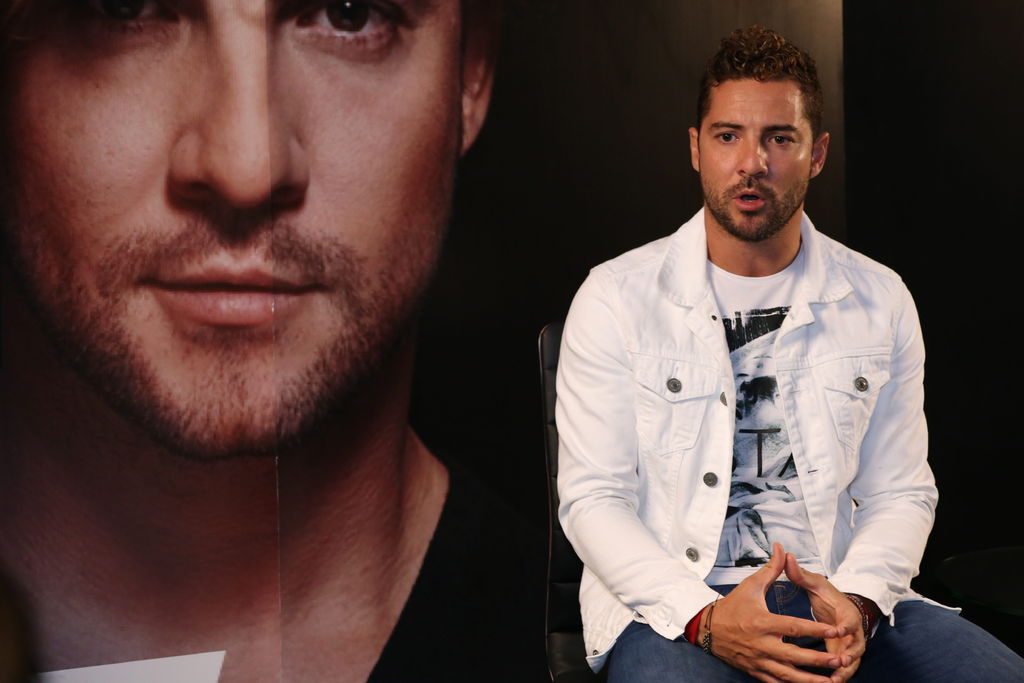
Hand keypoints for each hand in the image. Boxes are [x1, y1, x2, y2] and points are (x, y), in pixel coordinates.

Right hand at [703, 543, 845, 682]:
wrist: (708, 628)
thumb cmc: (731, 606)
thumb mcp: (751, 585)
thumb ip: (771, 569)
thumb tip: (782, 550)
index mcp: (762, 622)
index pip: (794, 627)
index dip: (815, 629)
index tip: (835, 630)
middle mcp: (762, 644)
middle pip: (795, 656)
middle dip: (818, 660)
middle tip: (839, 661)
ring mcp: (758, 660)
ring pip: (788, 674)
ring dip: (810, 680)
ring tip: (831, 681)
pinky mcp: (755, 670)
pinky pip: (776, 682)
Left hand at [784, 553, 864, 682]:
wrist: (840, 610)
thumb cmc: (828, 597)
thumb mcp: (815, 584)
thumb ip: (800, 573)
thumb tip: (785, 554)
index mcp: (845, 612)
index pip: (848, 619)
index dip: (845, 625)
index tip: (838, 630)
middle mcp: (852, 631)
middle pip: (855, 645)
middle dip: (849, 653)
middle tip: (841, 661)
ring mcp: (849, 645)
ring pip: (851, 662)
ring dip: (844, 670)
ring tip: (835, 680)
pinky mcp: (842, 656)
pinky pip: (843, 670)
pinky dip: (838, 676)